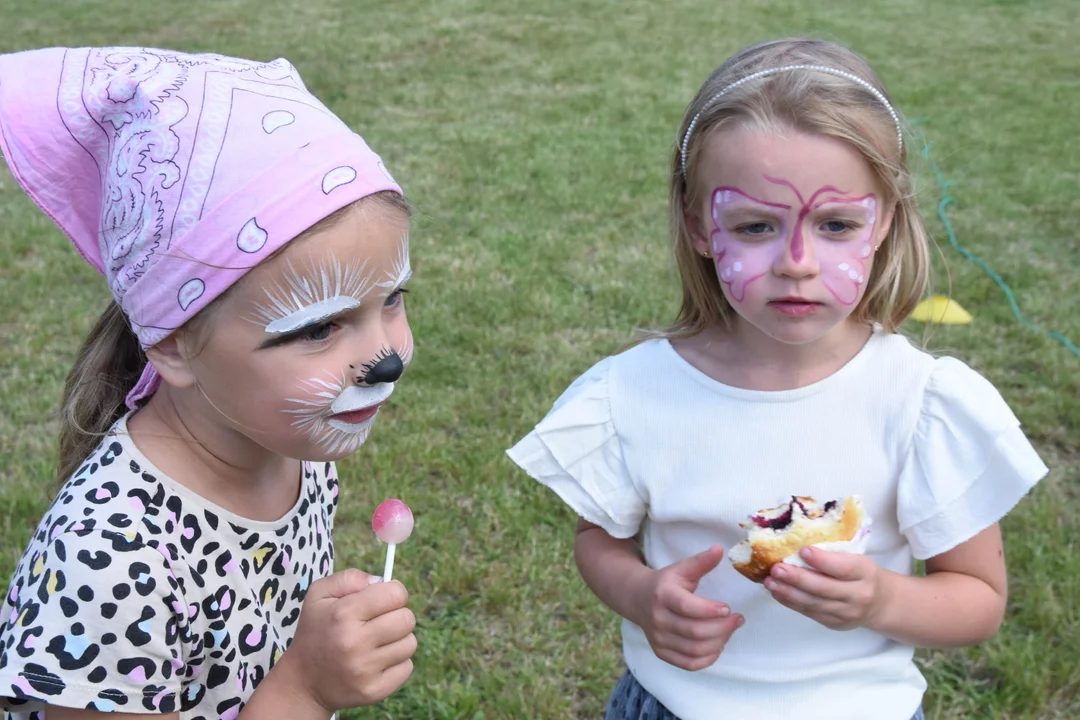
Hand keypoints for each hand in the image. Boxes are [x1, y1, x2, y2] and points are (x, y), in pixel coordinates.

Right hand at [276, 569, 416, 712]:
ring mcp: (365, 670)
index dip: (393, 593)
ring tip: (376, 643)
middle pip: (407, 619)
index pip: (395, 594)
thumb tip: (381, 581)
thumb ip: (350, 578)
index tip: (384, 599)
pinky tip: (377, 662)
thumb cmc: (316, 631)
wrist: (303, 682)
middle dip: (397, 616)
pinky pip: (407, 668)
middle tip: (380, 622)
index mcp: (343, 614)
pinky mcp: (374, 691)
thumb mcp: (319, 595)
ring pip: (410, 644)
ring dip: (398, 640)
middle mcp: (354, 642)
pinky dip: (397, 663)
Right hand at [633, 545, 743, 670]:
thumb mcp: (681, 569)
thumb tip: (720, 549)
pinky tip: (718, 645)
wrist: (637, 598)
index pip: (687, 607)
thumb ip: (701, 562)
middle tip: (738, 619)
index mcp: (663, 595)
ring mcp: (658, 638)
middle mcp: (658, 618)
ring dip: (719, 642)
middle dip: (722, 628)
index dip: (710, 610)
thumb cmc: (666, 583)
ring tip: (730, 630)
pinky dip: (707, 659)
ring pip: (694, 649)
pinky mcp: (661, 652)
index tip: (729, 608)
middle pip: (694, 631)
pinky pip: (689, 664)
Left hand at [764, 547, 884, 630]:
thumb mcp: (856, 558)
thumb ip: (834, 554)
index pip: (843, 567)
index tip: (802, 550)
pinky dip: (791, 602)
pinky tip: (777, 592)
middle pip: (824, 588)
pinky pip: (810, 613)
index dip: (822, 560)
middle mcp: (858, 595)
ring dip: (788, 592)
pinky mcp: (835, 624)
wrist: (880, 603)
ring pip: (814, 603)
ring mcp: (847, 613)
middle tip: (776, 568)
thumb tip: (796, 543)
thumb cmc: (861, 573)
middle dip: (797, 578)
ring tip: (770, 582)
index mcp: (865, 572)